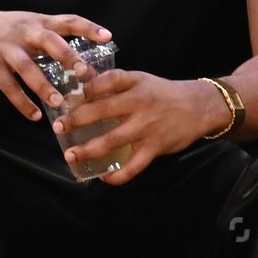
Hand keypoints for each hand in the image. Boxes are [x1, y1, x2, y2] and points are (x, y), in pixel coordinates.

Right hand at [0, 11, 110, 120]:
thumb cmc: (5, 30)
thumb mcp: (28, 25)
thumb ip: (52, 37)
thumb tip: (83, 61)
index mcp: (39, 22)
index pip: (68, 21)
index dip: (88, 28)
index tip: (108, 37)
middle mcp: (25, 32)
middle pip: (49, 41)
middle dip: (67, 56)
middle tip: (84, 73)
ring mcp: (6, 48)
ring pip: (27, 67)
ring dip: (43, 86)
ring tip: (58, 103)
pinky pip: (8, 86)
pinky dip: (21, 102)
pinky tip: (34, 115)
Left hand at [53, 72, 230, 185]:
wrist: (200, 106)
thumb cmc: (162, 93)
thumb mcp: (140, 80)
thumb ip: (112, 83)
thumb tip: (79, 81)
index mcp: (134, 83)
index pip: (108, 79)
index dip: (88, 87)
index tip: (71, 97)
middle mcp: (139, 103)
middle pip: (102, 111)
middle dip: (76, 121)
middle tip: (57, 128)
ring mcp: (147, 127)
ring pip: (112, 140)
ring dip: (88, 150)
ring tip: (71, 156)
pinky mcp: (155, 147)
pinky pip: (133, 166)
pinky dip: (117, 175)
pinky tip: (103, 177)